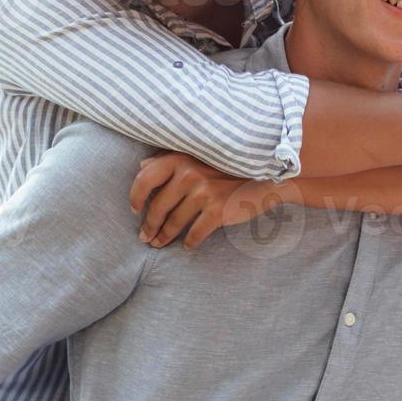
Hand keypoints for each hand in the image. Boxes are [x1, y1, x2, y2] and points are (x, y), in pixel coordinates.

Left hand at [130, 152, 279, 248]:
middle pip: (158, 206)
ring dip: (164, 237)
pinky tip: (188, 245)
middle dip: (149, 225)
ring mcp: (204, 193)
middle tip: (145, 236)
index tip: (134, 209)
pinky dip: (190, 242)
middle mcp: (189, 174)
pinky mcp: (218, 211)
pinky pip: (195, 233)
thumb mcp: (199, 155)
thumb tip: (142, 165)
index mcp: (180, 158)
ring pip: (174, 223)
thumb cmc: (229, 165)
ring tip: (159, 243)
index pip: (145, 178)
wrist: (267, 175)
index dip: (135, 197)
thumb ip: (170, 158)